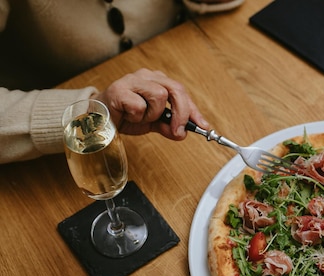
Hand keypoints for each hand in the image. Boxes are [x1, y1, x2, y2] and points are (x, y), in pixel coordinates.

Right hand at [93, 68, 208, 140]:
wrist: (99, 119)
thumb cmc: (126, 116)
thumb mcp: (153, 123)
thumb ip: (169, 127)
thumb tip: (183, 132)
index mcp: (158, 81)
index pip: (182, 93)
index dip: (194, 111)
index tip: (204, 126)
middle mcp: (147, 76)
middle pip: (175, 89)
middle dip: (181, 113)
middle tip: (178, 130)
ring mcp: (132, 80)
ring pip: (159, 95)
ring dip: (153, 114)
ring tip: (141, 117)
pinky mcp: (119, 89)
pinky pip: (139, 105)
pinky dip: (137, 116)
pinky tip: (128, 115)